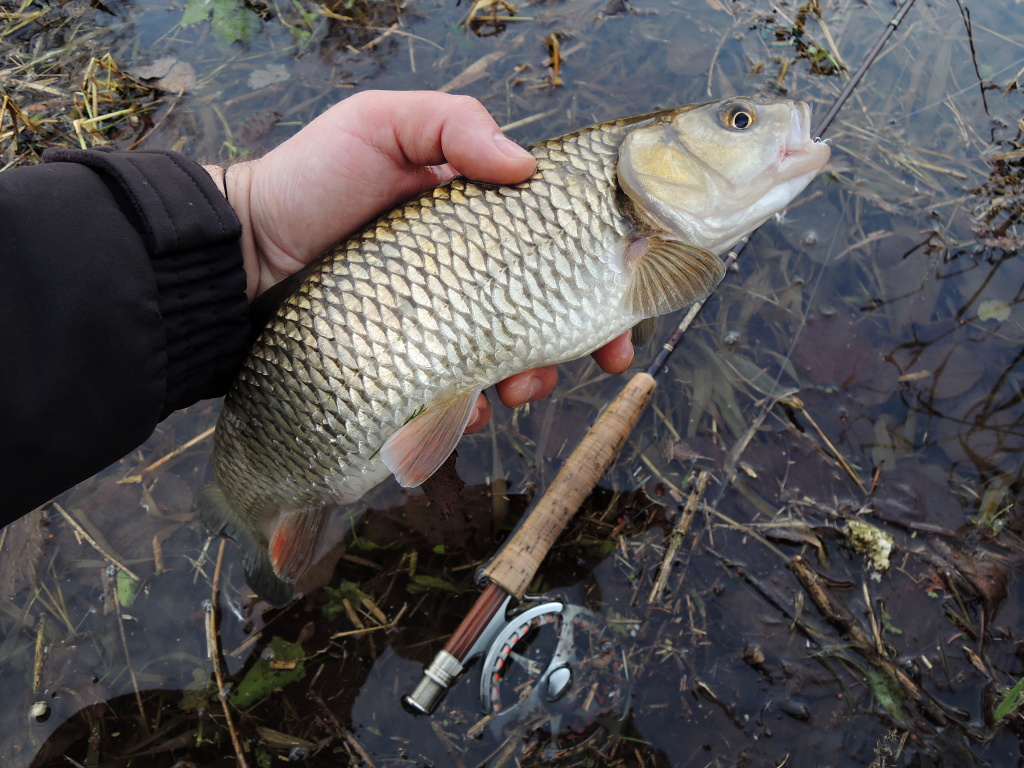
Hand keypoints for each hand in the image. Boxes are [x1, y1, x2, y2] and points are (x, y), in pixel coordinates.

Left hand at [215, 90, 633, 427]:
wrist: (242, 256)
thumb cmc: (310, 179)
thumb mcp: (381, 124)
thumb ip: (453, 126)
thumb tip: (526, 167)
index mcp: (477, 221)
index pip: (556, 246)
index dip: (599, 277)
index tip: (624, 311)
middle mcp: (468, 276)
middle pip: (547, 313)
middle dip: (578, 342)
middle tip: (591, 361)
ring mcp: (442, 325)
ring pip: (513, 363)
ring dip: (533, 382)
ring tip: (517, 391)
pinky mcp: (413, 367)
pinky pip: (461, 398)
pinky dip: (476, 410)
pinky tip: (470, 410)